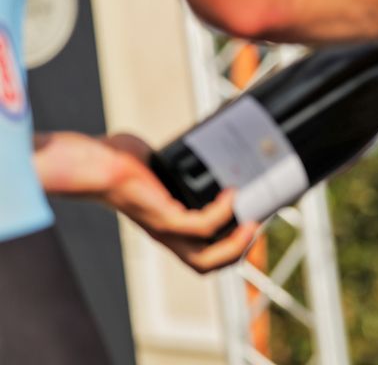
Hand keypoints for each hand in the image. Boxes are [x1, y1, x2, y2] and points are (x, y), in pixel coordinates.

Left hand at [34, 132, 257, 273]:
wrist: (94, 164)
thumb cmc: (118, 159)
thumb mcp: (159, 164)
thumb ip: (177, 160)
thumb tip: (197, 140)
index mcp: (167, 224)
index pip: (201, 249)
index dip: (228, 245)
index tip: (249, 222)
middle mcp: (166, 234)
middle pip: (206, 265)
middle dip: (236, 252)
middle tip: (254, 228)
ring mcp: (164, 229)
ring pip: (205, 259)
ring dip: (235, 244)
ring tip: (251, 222)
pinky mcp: (163, 219)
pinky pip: (201, 226)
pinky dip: (222, 213)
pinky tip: (231, 194)